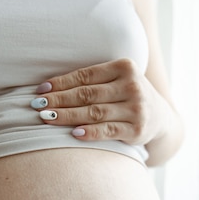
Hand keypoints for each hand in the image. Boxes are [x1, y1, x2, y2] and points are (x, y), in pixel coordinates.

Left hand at [33, 58, 170, 146]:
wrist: (160, 118)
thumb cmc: (127, 96)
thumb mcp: (117, 80)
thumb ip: (93, 80)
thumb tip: (48, 87)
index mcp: (125, 66)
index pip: (86, 75)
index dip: (61, 83)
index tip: (40, 91)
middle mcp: (133, 85)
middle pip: (87, 94)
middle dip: (59, 100)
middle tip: (38, 106)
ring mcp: (136, 108)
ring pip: (94, 113)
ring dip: (68, 116)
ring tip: (47, 118)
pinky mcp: (137, 130)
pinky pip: (108, 131)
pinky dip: (90, 132)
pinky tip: (73, 133)